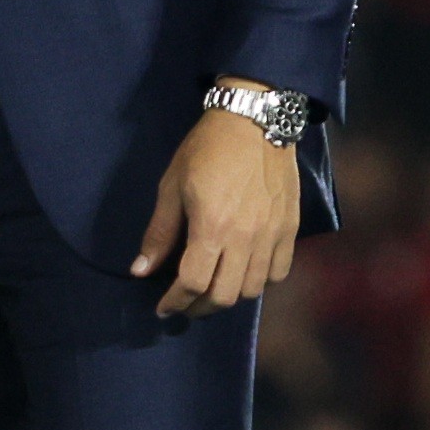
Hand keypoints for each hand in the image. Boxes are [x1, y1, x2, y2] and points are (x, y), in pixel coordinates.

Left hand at [132, 79, 301, 317]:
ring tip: (211, 290)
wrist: (254, 121)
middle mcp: (245, 239)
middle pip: (224, 295)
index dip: (175, 301)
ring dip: (228, 296)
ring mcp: (271, 236)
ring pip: (252, 290)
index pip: (193, 283)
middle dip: (199, 307)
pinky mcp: (289, 230)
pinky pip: (278, 273)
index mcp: (211, 227)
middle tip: (185, 303)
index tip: (163, 308)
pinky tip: (244, 274)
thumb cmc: (206, 150)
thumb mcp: (172, 185)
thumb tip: (140, 270)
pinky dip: (260, 282)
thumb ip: (160, 232)